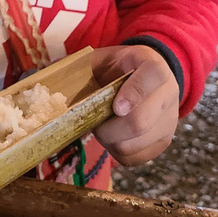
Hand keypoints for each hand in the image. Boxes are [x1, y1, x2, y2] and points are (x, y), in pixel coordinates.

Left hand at [91, 44, 179, 166]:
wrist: (147, 77)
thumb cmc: (118, 68)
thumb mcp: (103, 58)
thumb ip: (83, 67)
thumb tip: (48, 87)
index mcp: (153, 65)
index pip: (152, 76)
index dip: (133, 93)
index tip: (116, 107)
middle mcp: (168, 93)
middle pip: (141, 121)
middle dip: (109, 128)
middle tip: (94, 122)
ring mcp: (169, 120)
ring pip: (136, 144)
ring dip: (110, 141)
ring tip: (102, 128)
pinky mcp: (163, 141)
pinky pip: (136, 158)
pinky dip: (117, 152)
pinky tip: (112, 138)